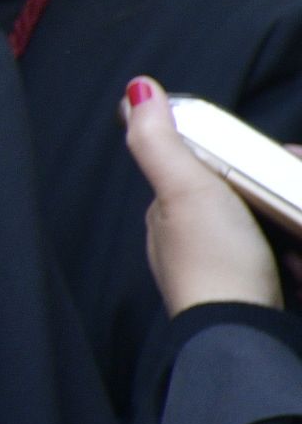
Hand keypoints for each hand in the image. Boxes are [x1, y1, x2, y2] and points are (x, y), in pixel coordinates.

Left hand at [125, 76, 283, 312]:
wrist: (244, 334)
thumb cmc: (214, 260)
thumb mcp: (184, 189)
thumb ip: (160, 142)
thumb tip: (137, 89)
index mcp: (170, 217)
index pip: (212, 173)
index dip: (252, 160)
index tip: (289, 155)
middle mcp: (195, 246)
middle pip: (253, 201)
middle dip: (283, 188)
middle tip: (299, 180)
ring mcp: (231, 275)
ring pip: (276, 230)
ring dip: (295, 220)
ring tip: (299, 221)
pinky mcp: (264, 299)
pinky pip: (291, 263)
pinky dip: (299, 258)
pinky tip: (300, 260)